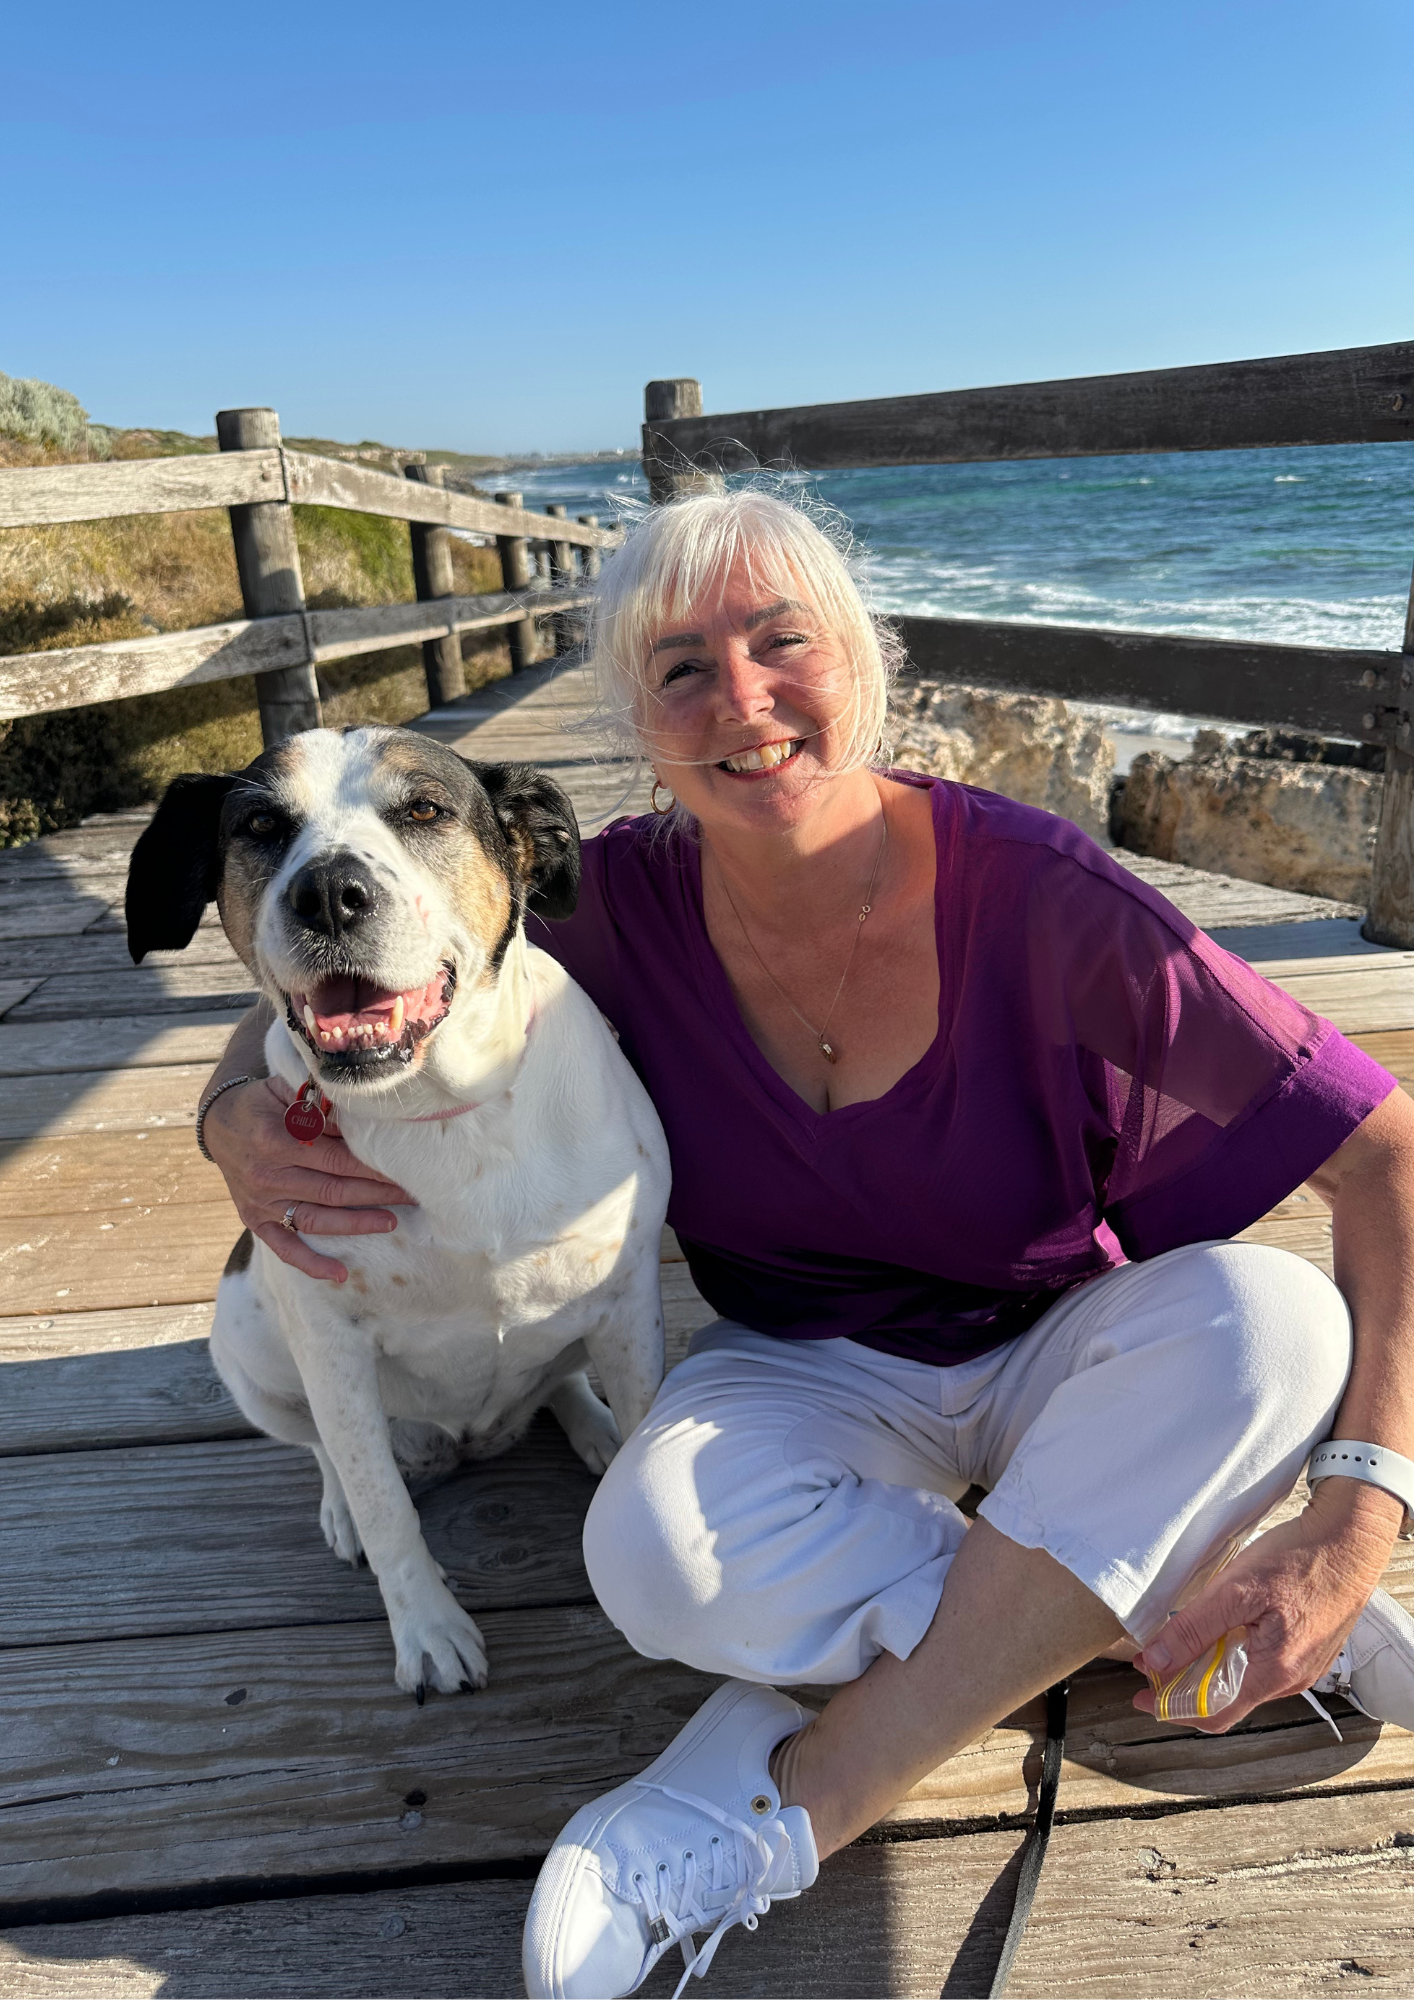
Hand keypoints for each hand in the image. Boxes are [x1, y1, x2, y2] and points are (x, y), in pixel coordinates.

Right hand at [203, 1074, 413, 1283]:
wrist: (218, 1122)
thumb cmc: (263, 1102)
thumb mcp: (287, 1090)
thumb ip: (322, 1104)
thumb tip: (364, 1118)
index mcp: (276, 1140)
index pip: (336, 1159)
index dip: (372, 1167)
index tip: (404, 1170)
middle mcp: (268, 1175)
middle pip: (333, 1191)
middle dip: (377, 1194)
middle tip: (412, 1195)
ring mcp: (261, 1202)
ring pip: (317, 1220)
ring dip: (356, 1225)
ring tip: (392, 1222)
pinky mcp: (255, 1219)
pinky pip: (284, 1247)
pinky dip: (310, 1264)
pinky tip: (340, 1274)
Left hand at [1132, 1479, 1403, 1730]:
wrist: (1350, 1541)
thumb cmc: (1300, 1561)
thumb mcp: (1235, 1590)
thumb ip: (1194, 1629)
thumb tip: (1156, 1661)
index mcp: (1273, 1673)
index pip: (1214, 1714)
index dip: (1172, 1709)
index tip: (1141, 1696)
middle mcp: (1291, 1679)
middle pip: (1226, 1699)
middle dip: (1185, 1684)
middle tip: (1154, 1660)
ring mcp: (1302, 1666)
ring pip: (1243, 1681)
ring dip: (1208, 1668)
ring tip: (1181, 1640)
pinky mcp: (1306, 1649)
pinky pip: (1261, 1665)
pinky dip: (1232, 1655)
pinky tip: (1219, 1630)